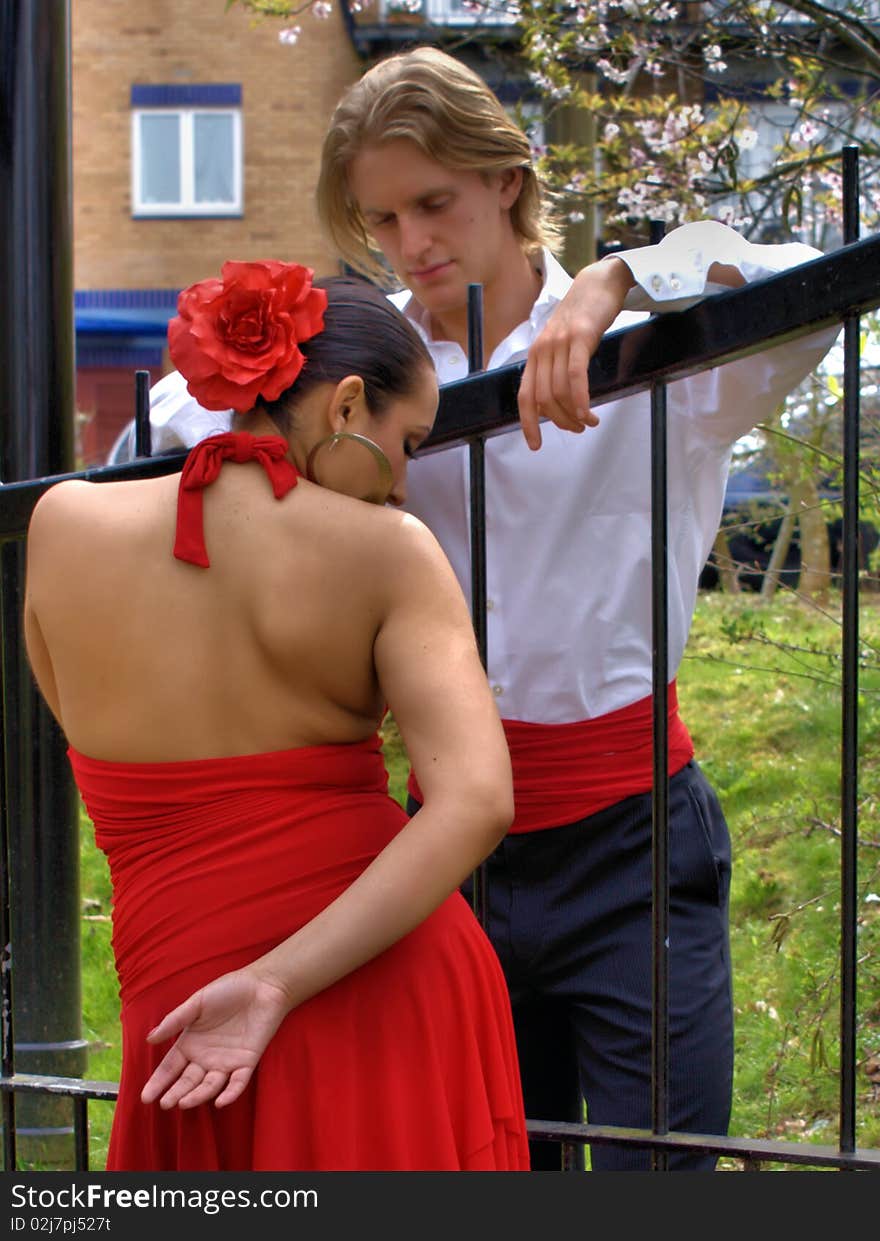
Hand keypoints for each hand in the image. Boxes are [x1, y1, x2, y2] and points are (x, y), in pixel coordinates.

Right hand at [140, 967, 291, 1109]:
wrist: (263, 985)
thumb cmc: (229, 989)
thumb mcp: (198, 1002)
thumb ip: (175, 1020)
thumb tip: (149, 1039)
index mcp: (191, 1042)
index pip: (170, 1067)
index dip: (158, 1082)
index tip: (145, 1097)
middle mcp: (206, 1057)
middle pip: (187, 1081)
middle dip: (176, 1093)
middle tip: (166, 1104)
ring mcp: (226, 1062)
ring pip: (209, 1086)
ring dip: (198, 1096)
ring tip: (184, 1103)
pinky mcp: (247, 1063)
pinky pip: (238, 1083)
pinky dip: (230, 1093)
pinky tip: (220, 1102)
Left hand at [517, 256, 634, 450]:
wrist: (599, 283)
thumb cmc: (583, 317)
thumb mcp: (562, 345)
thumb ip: (556, 369)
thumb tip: (556, 403)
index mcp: (535, 354)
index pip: (525, 396)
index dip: (528, 423)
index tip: (535, 445)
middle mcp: (542, 349)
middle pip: (544, 399)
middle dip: (561, 422)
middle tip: (578, 429)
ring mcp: (560, 342)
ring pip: (560, 391)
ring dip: (575, 414)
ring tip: (589, 422)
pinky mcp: (581, 336)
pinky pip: (575, 376)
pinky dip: (580, 399)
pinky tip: (588, 413)